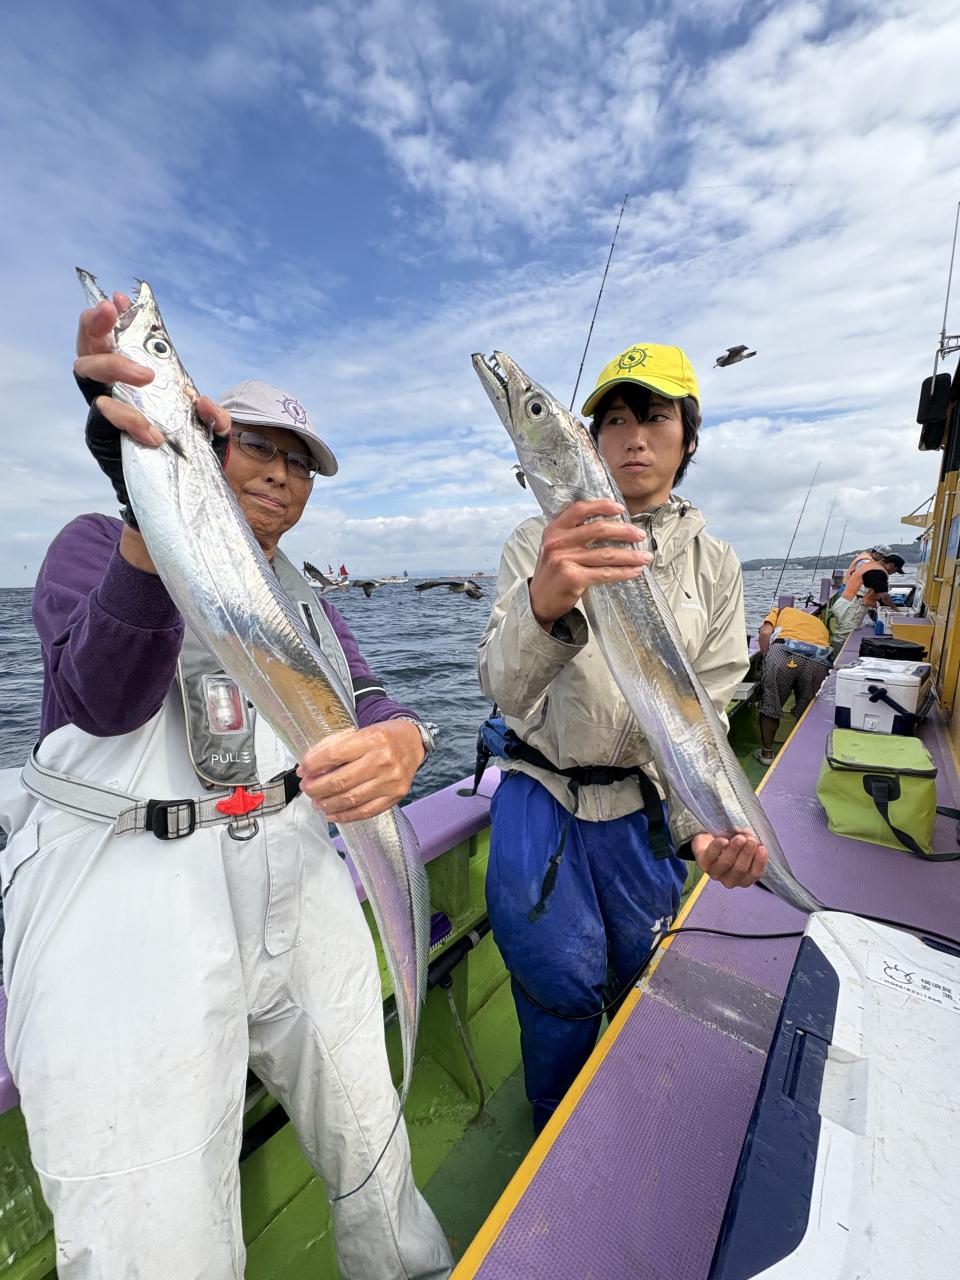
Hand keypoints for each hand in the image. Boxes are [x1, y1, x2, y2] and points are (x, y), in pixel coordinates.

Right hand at [75, 296, 230, 535]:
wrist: (174, 499)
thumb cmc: (186, 459)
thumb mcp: (210, 437)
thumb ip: (213, 418)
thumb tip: (202, 402)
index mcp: (134, 380)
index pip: (114, 340)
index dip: (112, 317)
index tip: (118, 298)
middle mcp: (111, 390)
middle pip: (88, 347)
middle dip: (96, 325)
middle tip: (114, 315)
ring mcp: (102, 411)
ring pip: (87, 374)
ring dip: (114, 367)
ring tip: (146, 378)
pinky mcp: (100, 436)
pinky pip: (103, 416)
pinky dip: (128, 419)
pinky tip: (152, 433)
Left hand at [297, 720, 425, 822]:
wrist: (411, 743)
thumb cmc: (383, 737)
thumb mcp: (359, 731)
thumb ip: (334, 746)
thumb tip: (309, 767)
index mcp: (372, 739)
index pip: (334, 754)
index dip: (313, 764)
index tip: (303, 770)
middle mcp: (383, 760)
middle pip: (340, 780)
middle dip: (316, 787)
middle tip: (306, 788)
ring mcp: (391, 781)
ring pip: (351, 799)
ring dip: (327, 803)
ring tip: (316, 801)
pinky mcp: (395, 796)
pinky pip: (366, 811)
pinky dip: (345, 816)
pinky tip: (332, 813)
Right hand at [528, 499, 651, 627]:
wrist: (539, 601)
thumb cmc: (553, 572)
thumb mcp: (555, 546)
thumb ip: (573, 533)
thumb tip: (608, 524)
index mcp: (554, 530)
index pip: (579, 509)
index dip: (601, 506)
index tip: (620, 508)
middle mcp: (558, 542)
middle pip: (598, 529)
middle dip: (624, 531)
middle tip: (639, 534)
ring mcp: (565, 560)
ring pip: (606, 554)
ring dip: (630, 555)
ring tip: (645, 557)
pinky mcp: (573, 578)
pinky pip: (604, 573)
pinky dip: (623, 572)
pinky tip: (634, 571)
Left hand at [691, 830, 767, 888]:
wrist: (711, 838)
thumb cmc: (732, 842)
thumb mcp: (745, 841)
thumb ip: (749, 840)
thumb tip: (749, 836)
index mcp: (743, 878)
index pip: (754, 874)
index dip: (759, 862)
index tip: (762, 848)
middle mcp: (729, 879)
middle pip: (740, 869)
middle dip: (747, 854)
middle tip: (751, 840)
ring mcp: (714, 873)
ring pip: (726, 863)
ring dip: (734, 849)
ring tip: (740, 838)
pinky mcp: (702, 863)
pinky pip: (711, 856)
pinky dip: (718, 847)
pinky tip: (724, 840)